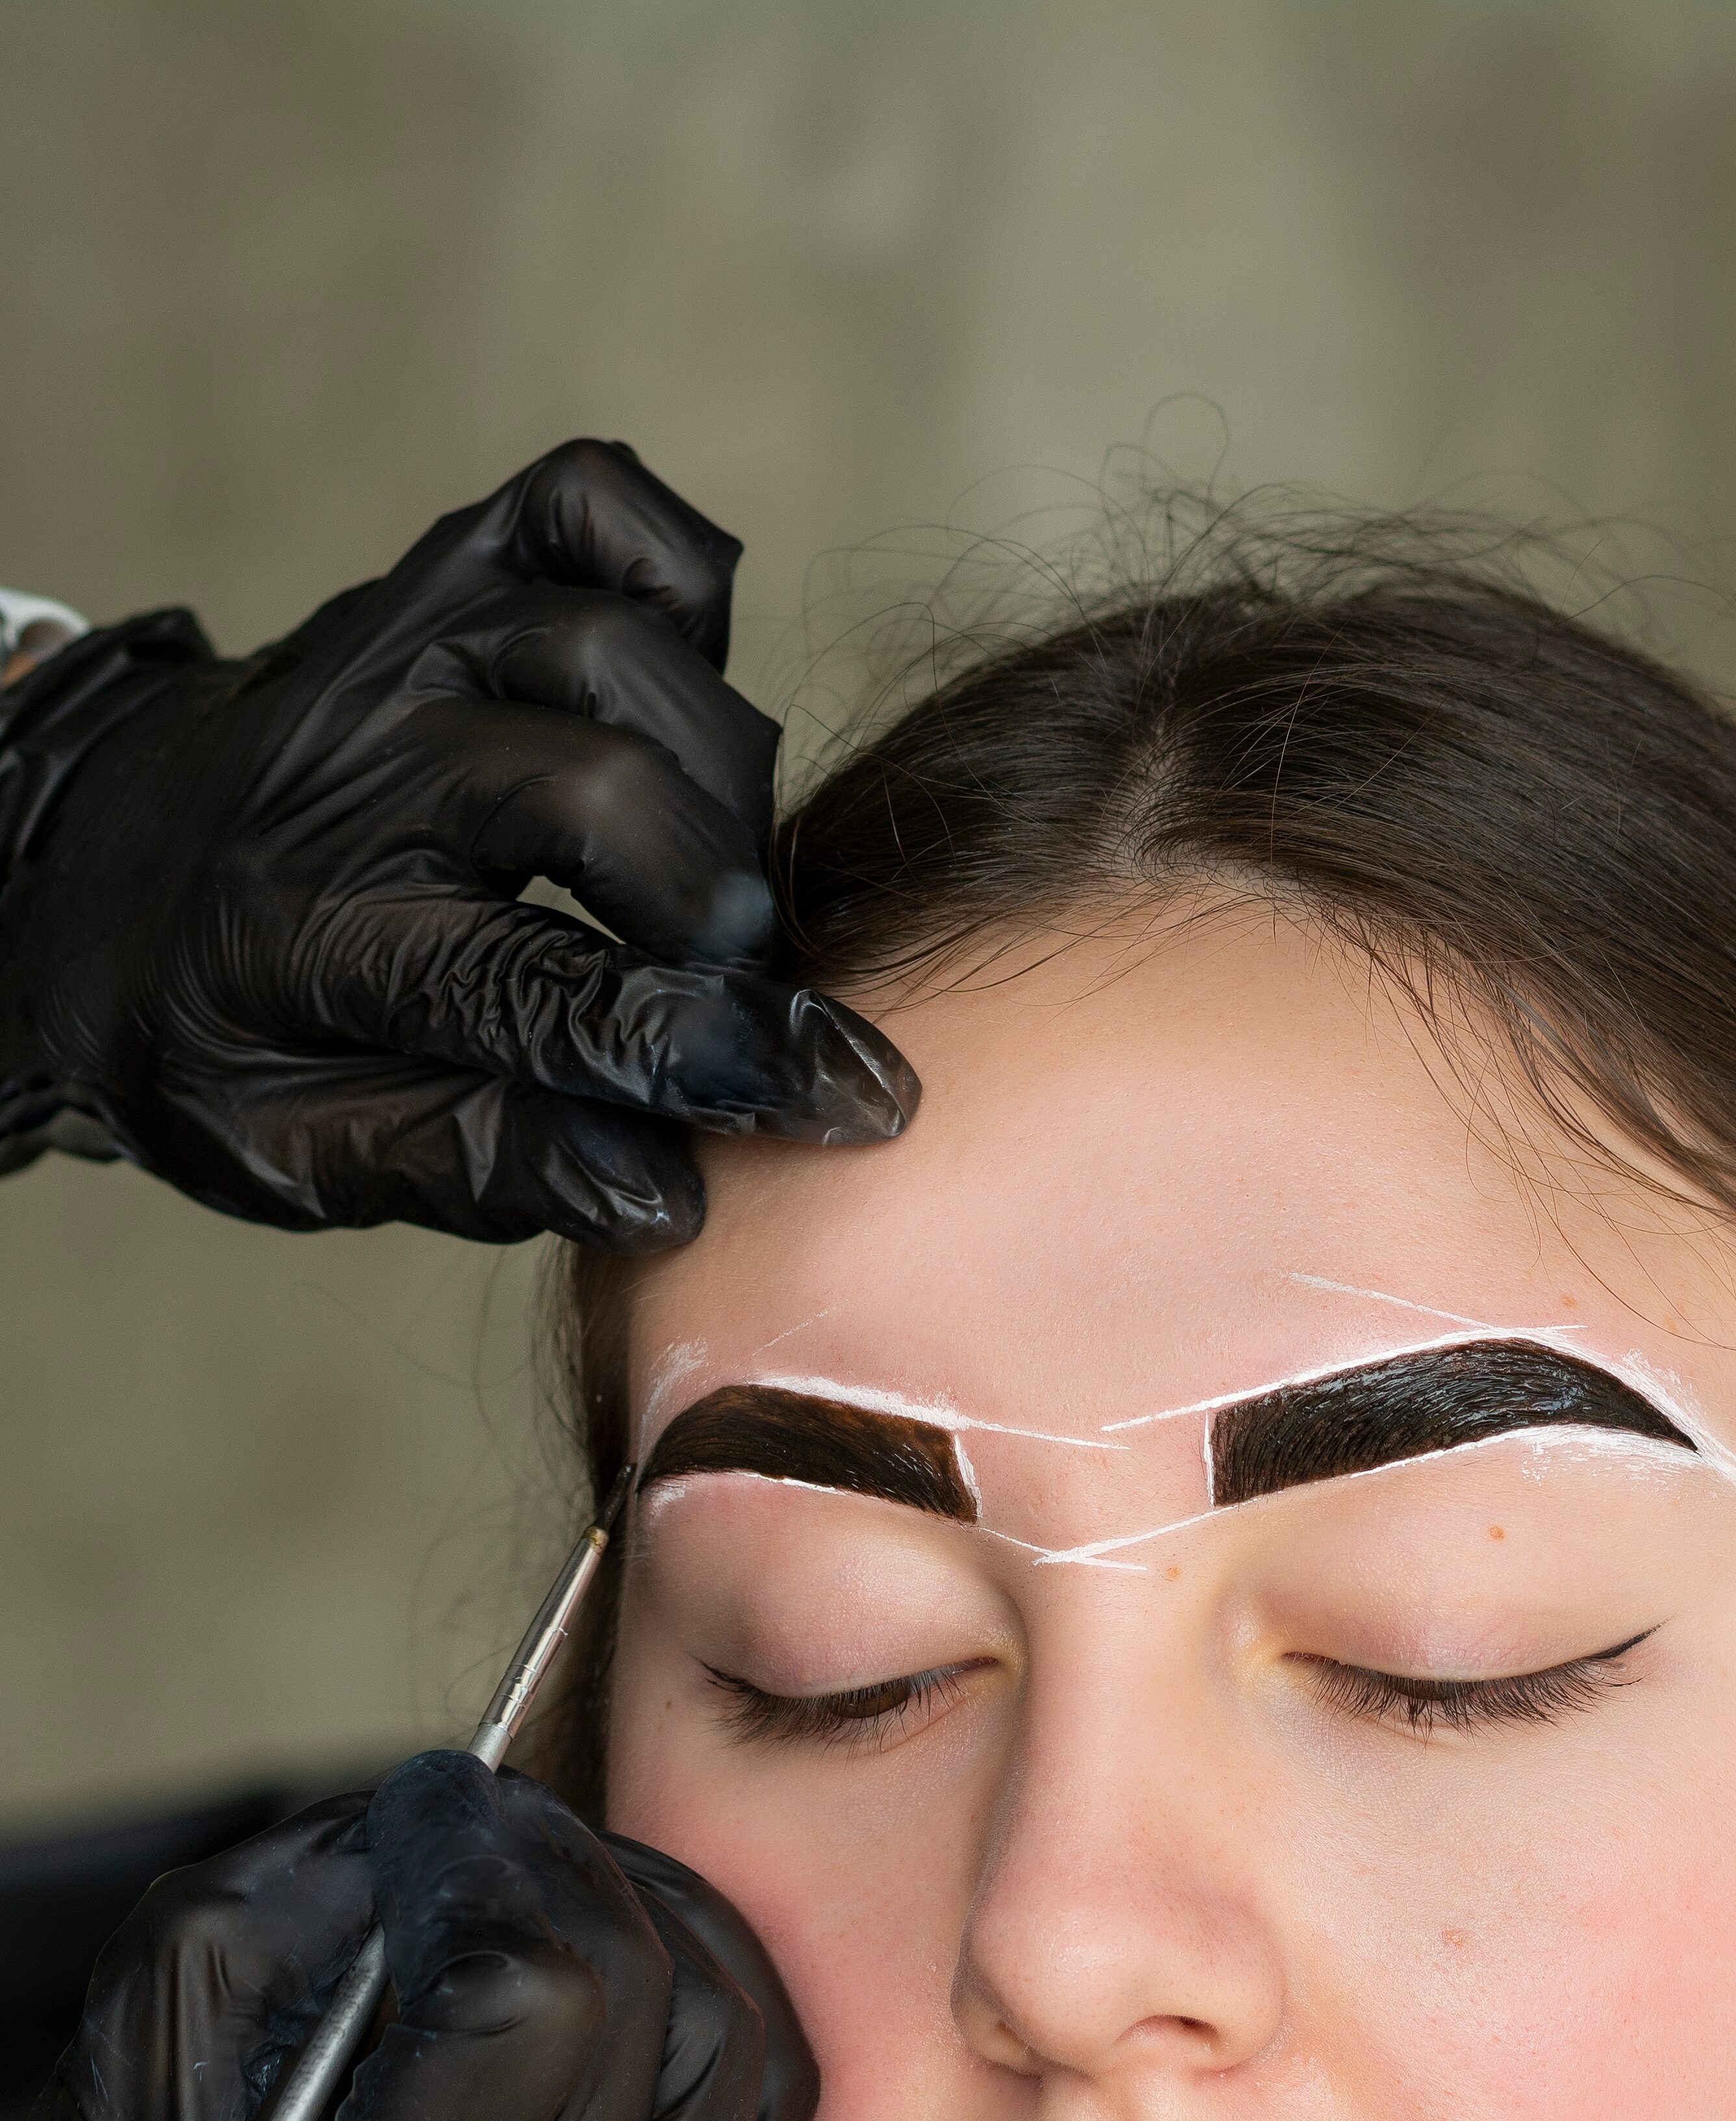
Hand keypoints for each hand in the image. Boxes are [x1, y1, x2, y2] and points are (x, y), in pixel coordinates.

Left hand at [0, 439, 914, 1246]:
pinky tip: (683, 681)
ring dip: (714, 773)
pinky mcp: (442, 563)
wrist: (79, 862)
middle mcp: (352, 762)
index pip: (545, 993)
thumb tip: (672, 1190)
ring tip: (705, 865)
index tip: (845, 1097)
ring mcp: (400, 639)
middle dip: (713, 901)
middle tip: (735, 974)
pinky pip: (594, 504)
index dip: (715, 1051)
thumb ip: (480, 1166)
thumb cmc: (212, 1028)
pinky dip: (674, 576)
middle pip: (598, 789)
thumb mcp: (295, 1152)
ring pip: (618, 651)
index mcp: (306, 933)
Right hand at [0, 1753, 816, 2120]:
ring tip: (572, 1889)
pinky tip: (648, 1983)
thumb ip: (248, 1942)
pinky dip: (722, 2035)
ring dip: (665, 1931)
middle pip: (640, 2005)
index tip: (434, 1799)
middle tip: (499, 1825)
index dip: (483, 1856)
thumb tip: (411, 1822)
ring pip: (733, 2064)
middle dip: (572, 1867)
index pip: (519, 1995)